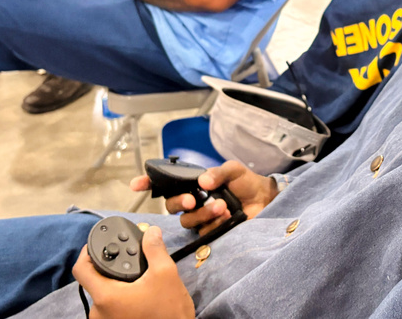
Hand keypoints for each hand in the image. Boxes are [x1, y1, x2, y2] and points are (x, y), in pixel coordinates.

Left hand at [72, 226, 193, 318]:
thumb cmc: (168, 313)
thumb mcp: (165, 274)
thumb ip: (154, 249)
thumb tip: (150, 232)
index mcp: (105, 296)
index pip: (81, 269)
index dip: (86, 251)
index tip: (98, 243)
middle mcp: (98, 312)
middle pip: (95, 281)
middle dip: (110, 267)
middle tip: (128, 258)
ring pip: (105, 294)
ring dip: (118, 283)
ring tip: (138, 277)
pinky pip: (111, 306)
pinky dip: (122, 296)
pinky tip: (140, 293)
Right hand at [131, 161, 278, 235]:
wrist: (265, 200)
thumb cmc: (247, 182)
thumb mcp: (234, 170)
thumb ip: (218, 172)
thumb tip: (202, 181)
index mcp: (194, 183)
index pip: (165, 183)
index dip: (148, 183)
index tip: (136, 184)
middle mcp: (193, 200)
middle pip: (171, 205)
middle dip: (179, 201)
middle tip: (193, 199)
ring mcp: (200, 217)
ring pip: (186, 220)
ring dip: (202, 213)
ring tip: (222, 205)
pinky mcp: (210, 231)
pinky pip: (202, 230)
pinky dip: (213, 222)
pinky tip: (227, 216)